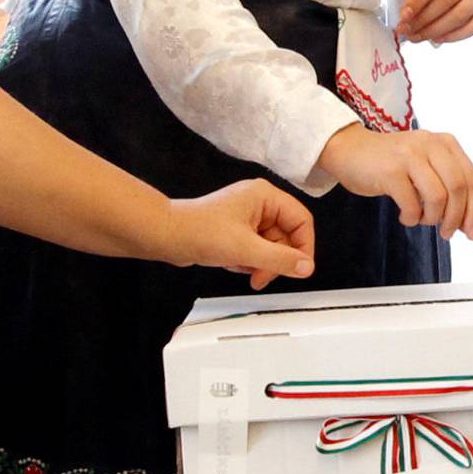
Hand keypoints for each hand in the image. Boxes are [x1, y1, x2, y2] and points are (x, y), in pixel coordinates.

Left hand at [163, 179, 315, 289]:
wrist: (166, 235)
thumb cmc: (200, 232)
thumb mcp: (245, 249)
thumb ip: (279, 259)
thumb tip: (306, 268)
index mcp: (265, 196)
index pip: (301, 220)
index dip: (304, 247)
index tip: (299, 270)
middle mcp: (259, 203)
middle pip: (286, 237)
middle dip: (275, 260)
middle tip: (262, 277)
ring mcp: (247, 217)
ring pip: (271, 247)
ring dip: (260, 263)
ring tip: (242, 268)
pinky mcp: (237, 230)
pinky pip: (256, 250)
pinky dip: (247, 261)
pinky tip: (231, 263)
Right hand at [319, 121, 472, 238]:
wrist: (349, 150)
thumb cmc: (391, 164)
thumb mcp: (426, 168)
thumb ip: (449, 190)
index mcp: (445, 143)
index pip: (472, 180)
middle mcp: (430, 144)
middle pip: (458, 188)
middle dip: (456, 218)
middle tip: (447, 233)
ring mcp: (409, 155)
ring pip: (438, 197)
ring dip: (432, 218)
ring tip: (421, 220)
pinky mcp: (390, 170)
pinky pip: (411, 204)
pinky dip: (411, 217)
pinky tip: (405, 216)